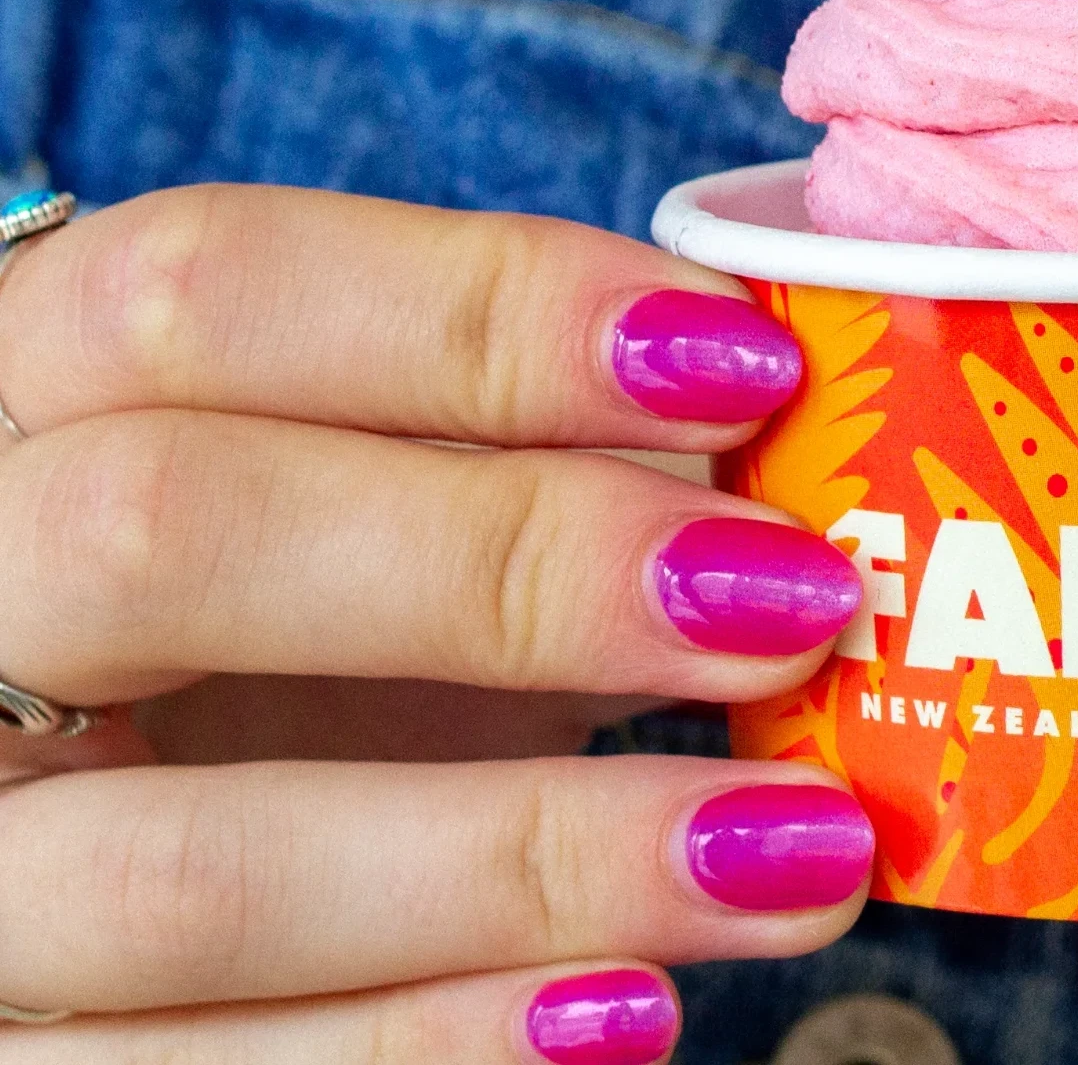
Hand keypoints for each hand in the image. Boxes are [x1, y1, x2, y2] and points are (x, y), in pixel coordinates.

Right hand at [0, 186, 871, 1062]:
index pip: (206, 289)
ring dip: (537, 859)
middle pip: (165, 532)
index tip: (744, 367)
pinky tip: (632, 1015)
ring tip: (799, 850)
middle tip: (794, 602)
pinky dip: (428, 1051)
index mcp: (32, 383)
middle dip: (513, 563)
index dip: (482, 315)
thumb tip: (792, 457)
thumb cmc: (306, 606)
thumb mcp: (394, 490)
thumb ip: (547, 447)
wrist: (123, 800)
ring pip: (187, 867)